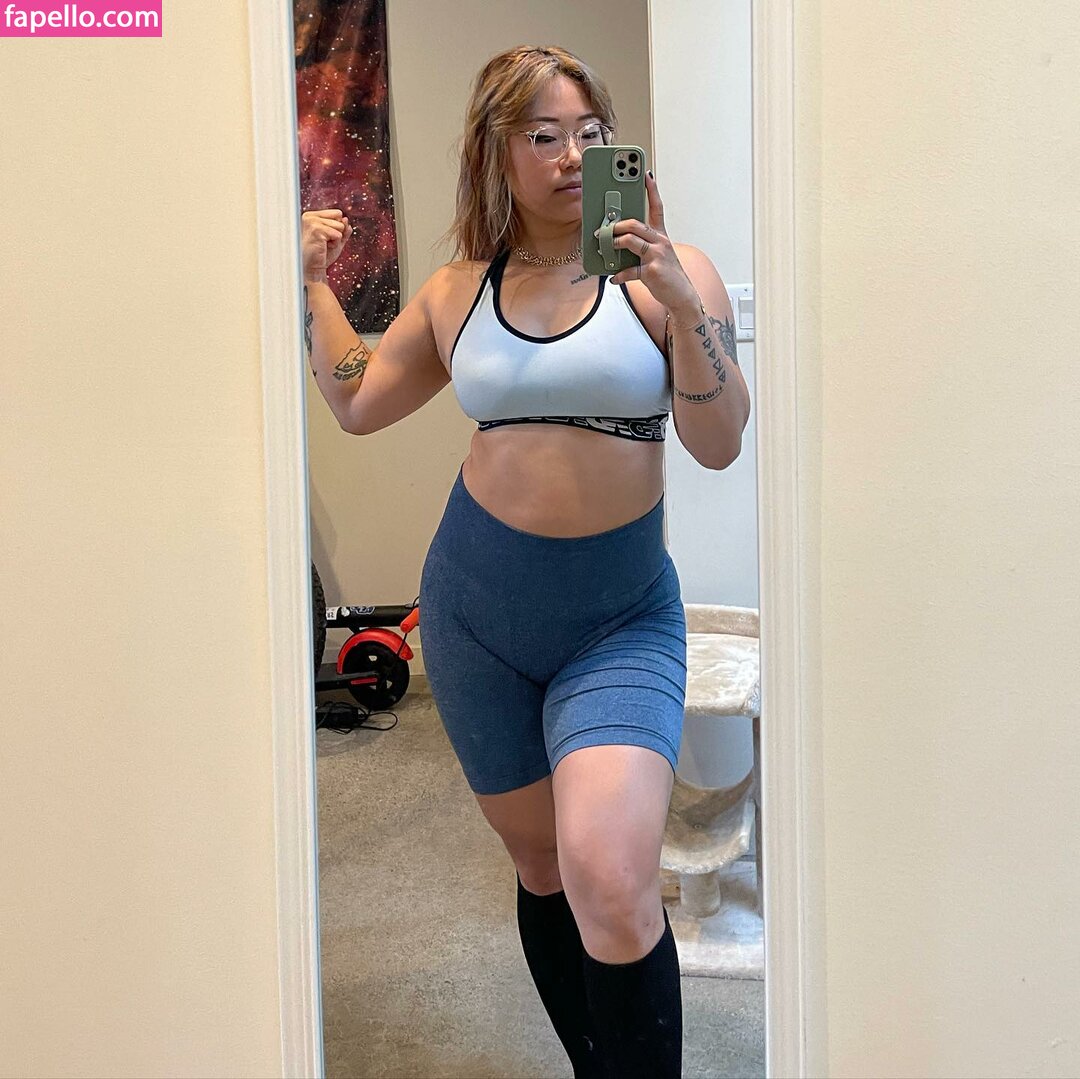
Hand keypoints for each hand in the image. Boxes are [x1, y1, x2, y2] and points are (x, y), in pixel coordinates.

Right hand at [301, 208, 351, 280]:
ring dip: (336, 239)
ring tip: (324, 245)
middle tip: (325, 243)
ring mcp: (312, 222)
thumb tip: (345, 219)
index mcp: (312, 216)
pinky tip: (324, 248)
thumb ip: (342, 229)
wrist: (313, 269)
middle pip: (340, 218)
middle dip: (337, 233)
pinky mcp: (316, 229)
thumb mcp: (336, 240)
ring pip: (340, 226)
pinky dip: (335, 243)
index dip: (338, 227)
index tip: (327, 238)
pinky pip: (338, 234)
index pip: (337, 213)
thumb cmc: (322, 255)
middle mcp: (310, 216)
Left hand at [601, 171, 698, 313]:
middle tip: (603, 229)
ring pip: (631, 241)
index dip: (651, 189)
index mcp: (660, 236)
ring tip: (604, 247)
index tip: (645, 173)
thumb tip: (615, 244)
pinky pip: (629, 270)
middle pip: (636, 223)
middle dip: (616, 225)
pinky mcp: (651, 271)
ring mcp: (656, 256)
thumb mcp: (655, 257)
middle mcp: (660, 242)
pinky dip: (619, 275)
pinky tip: (613, 277)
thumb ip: (638, 248)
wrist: (682, 297)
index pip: (657, 207)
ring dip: (614, 243)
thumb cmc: (667, 275)